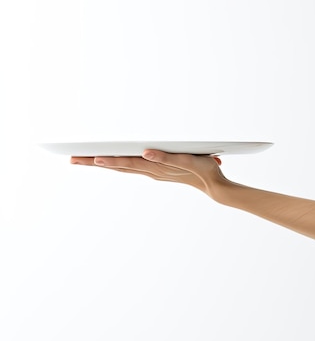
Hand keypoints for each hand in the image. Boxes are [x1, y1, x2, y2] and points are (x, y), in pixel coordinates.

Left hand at [71, 150, 225, 196]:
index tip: (89, 158)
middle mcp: (150, 172)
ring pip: (122, 167)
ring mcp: (153, 173)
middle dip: (94, 162)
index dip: (108, 160)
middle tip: (73, 159)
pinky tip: (112, 162)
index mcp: (155, 168)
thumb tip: (145, 153)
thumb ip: (167, 157)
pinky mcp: (157, 172)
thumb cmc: (204, 171)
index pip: (126, 163)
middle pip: (118, 166)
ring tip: (85, 160)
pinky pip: (131, 168)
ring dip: (103, 163)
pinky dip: (117, 164)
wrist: (214, 187)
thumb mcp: (189, 160)